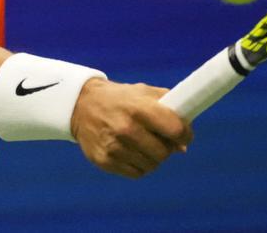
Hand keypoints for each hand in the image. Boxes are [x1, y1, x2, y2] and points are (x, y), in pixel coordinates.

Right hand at [69, 78, 192, 178]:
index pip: (175, 129)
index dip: (185, 134)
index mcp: (138, 108)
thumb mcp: (143, 92)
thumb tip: (184, 142)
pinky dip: (139, 165)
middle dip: (167, 148)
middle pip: (164, 152)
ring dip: (153, 157)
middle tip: (162, 140)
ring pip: (151, 165)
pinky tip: (133, 152)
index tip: (184, 136)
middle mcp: (126, 128)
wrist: (80, 105)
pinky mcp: (105, 161)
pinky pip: (136, 173)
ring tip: (144, 145)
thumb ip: (169, 108)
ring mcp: (114, 147)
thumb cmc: (120, 99)